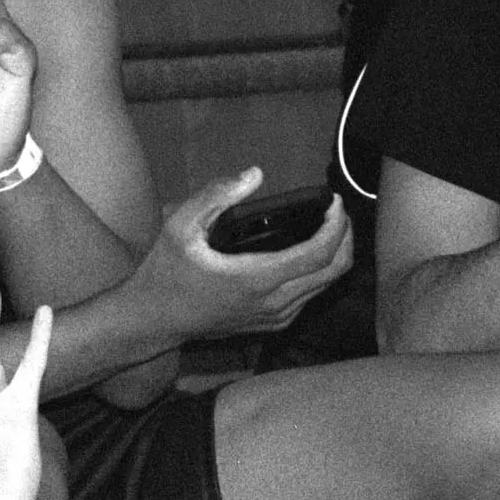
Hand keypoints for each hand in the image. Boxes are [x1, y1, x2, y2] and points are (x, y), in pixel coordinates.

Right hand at [133, 168, 353, 342]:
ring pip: (326, 286)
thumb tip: (254, 174)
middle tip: (337, 212)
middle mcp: (275, 302)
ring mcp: (277, 317)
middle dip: (346, 237)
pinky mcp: (273, 324)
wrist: (154, 320)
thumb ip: (215, 196)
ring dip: (335, 255)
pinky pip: (310, 297)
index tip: (334, 202)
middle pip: (334, 270)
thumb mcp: (179, 227)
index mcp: (257, 278)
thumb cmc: (165, 272)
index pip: (319, 253)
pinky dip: (319, 273)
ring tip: (327, 228)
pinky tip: (306, 254)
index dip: (336, 225)